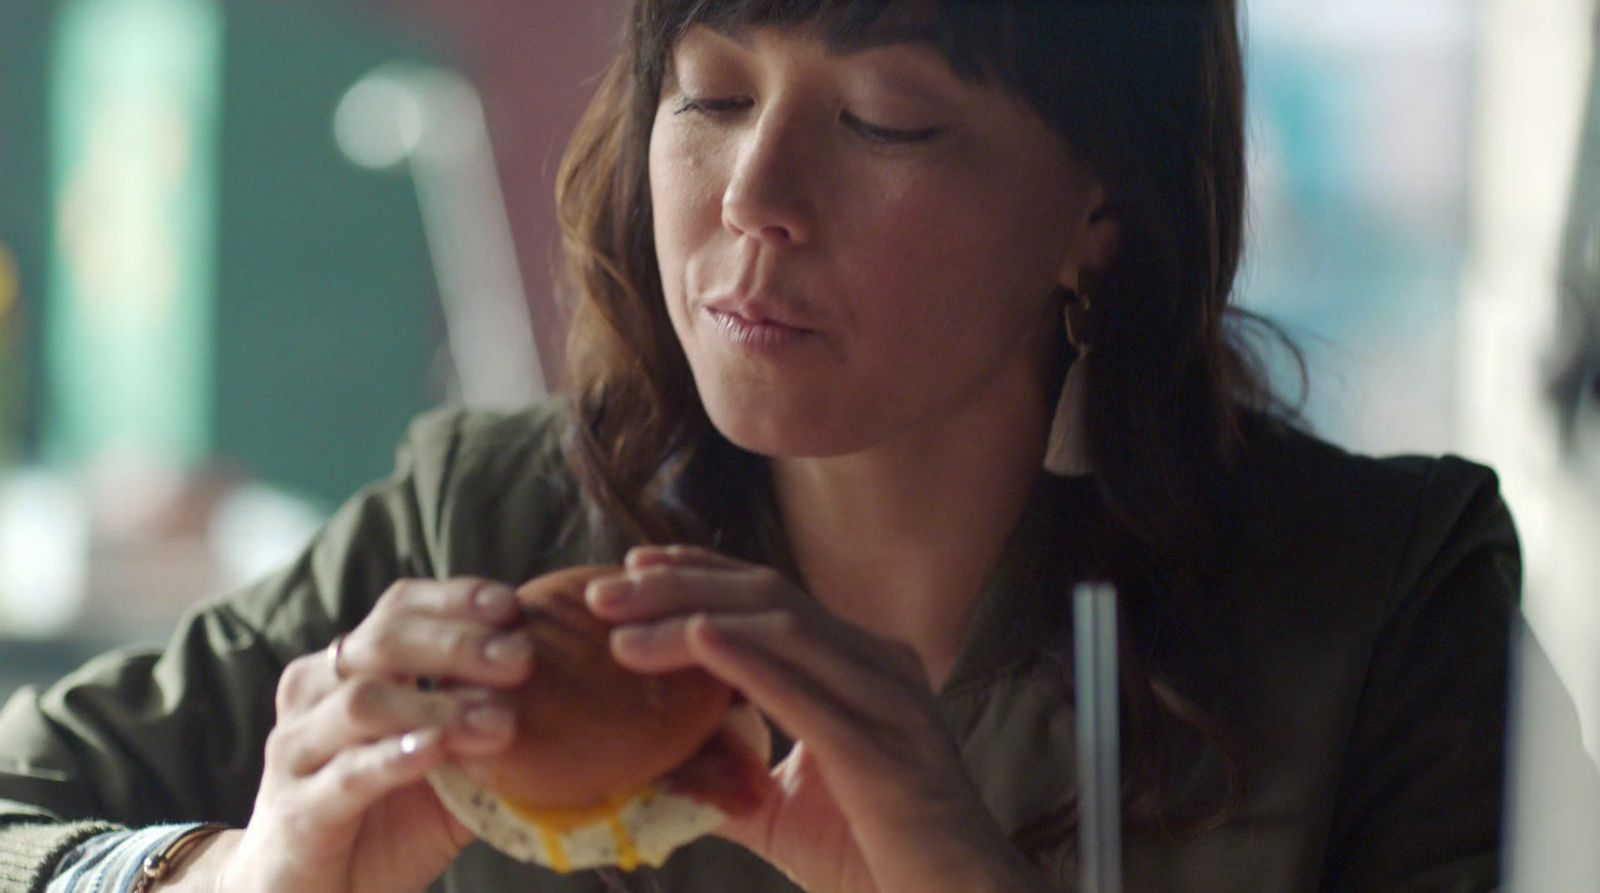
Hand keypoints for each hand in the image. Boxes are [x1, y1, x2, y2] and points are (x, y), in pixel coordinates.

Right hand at [217, 578, 533, 892]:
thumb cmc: (385, 819)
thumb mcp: (447, 768)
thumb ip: (485, 728)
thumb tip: (569, 694)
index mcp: (348, 669)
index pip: (399, 608)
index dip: (455, 600)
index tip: (514, 606)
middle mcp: (314, 695)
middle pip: (381, 641)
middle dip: (458, 643)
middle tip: (521, 659)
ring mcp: (297, 751)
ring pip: (363, 702)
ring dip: (438, 705)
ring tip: (499, 722)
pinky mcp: (296, 810)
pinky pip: (346, 773)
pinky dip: (395, 756)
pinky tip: (437, 750)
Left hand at [585, 546, 1048, 892]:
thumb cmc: (879, 862)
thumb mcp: (786, 812)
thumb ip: (728, 780)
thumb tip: (654, 772)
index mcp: (863, 667)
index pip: (771, 597)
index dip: (701, 572)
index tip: (633, 567)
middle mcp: (879, 666)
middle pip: (768, 597)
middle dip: (679, 585)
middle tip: (603, 592)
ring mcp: (886, 699)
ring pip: (780, 628)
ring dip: (691, 617)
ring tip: (621, 627)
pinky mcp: (880, 748)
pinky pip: (806, 691)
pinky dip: (747, 659)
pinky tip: (696, 639)